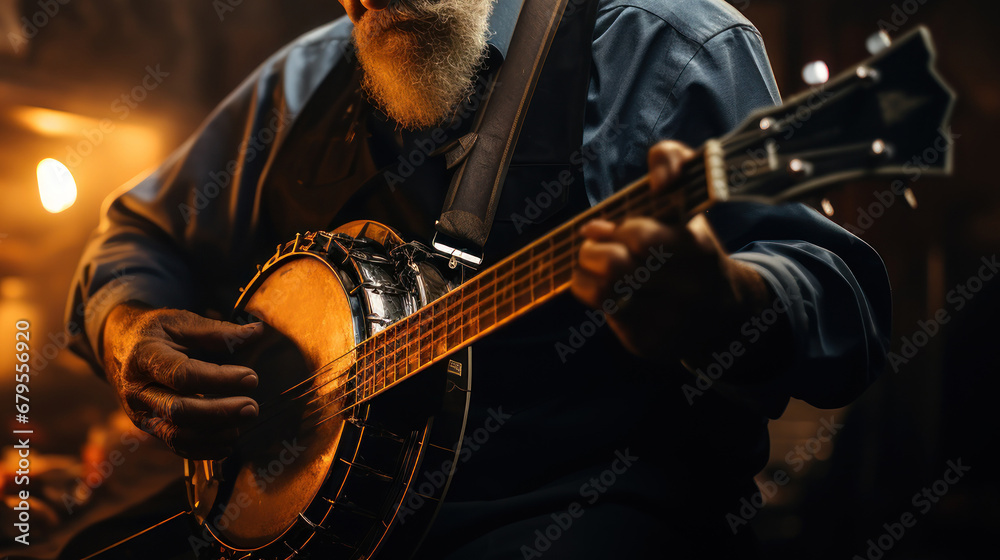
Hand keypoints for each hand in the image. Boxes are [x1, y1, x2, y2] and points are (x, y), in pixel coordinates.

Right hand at [101, 302, 262, 458]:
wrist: (117, 345)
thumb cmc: (154, 331)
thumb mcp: (180, 321)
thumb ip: (217, 331)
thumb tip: (257, 332)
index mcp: (145, 357)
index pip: (183, 375)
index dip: (219, 380)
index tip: (251, 378)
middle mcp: (138, 389)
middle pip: (179, 410)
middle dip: (220, 413)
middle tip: (252, 408)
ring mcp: (140, 412)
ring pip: (176, 434)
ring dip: (214, 435)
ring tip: (243, 425)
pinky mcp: (148, 426)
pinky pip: (174, 445)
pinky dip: (202, 451)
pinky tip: (228, 443)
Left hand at [570, 141, 772, 363]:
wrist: (725, 313)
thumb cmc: (693, 247)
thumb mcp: (691, 198)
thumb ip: (673, 160)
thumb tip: (658, 179)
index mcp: (697, 250)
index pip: (640, 237)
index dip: (618, 229)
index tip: (615, 227)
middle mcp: (687, 290)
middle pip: (614, 267)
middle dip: (592, 251)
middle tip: (592, 247)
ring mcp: (668, 322)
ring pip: (602, 294)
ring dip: (586, 273)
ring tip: (591, 265)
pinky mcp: (650, 345)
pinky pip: (604, 316)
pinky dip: (594, 296)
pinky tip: (605, 289)